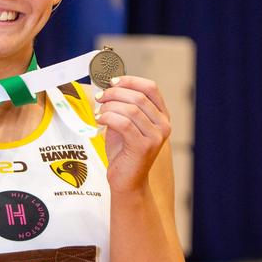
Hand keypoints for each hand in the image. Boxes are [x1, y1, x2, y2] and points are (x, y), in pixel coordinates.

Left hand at [94, 75, 171, 193]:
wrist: (126, 180)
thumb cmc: (124, 151)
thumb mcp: (125, 123)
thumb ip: (123, 106)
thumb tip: (108, 87)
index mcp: (161, 116)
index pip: (150, 88)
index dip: (130, 81)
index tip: (112, 81)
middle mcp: (163, 125)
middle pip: (138, 97)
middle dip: (114, 93)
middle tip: (100, 97)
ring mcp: (156, 136)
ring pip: (131, 109)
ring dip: (110, 106)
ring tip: (98, 111)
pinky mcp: (143, 147)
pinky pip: (124, 123)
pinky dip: (108, 117)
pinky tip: (99, 120)